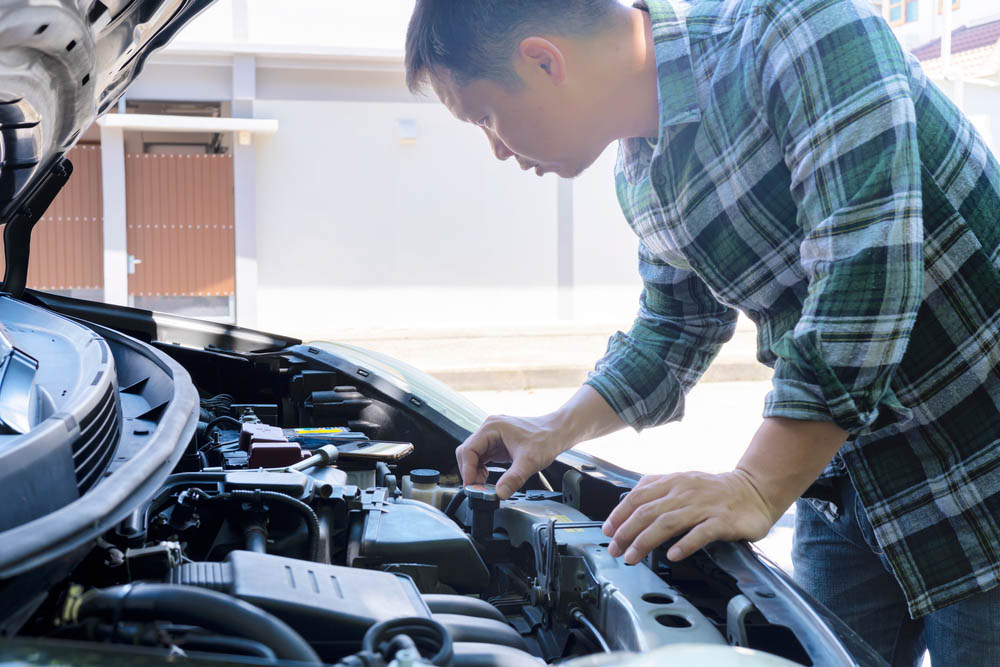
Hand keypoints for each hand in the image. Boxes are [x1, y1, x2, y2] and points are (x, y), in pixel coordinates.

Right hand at [456, 413, 567, 498]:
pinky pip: (481, 456)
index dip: (467, 470)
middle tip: (476, 488)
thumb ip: (513, 478)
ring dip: (474, 471)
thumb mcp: (529, 462)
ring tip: (482, 485)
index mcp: (492, 427)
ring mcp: (492, 435)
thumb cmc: (545, 439)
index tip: (471, 486)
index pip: (468, 450)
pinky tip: (487, 478)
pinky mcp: (496, 442)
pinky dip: (480, 468)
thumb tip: (500, 493)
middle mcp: (489, 429)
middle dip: (469, 471)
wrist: (557, 432)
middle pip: (466, 452)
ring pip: (472, 455)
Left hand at [601, 469, 779, 563]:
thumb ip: (657, 488)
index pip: (638, 496)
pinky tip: (672, 555)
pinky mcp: (723, 520)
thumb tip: (628, 502)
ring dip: (646, 541)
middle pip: (648, 511)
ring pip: (668, 522)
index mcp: (673, 481)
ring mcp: (704, 506)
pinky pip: (701, 533)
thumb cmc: (715, 490)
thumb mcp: (683, 481)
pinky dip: (684, 544)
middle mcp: (685, 491)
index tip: (608, 531)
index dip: (619, 514)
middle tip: (615, 549)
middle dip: (626, 532)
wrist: (754, 490)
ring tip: (632, 556)